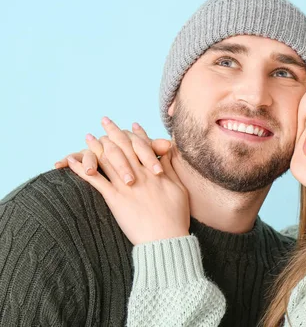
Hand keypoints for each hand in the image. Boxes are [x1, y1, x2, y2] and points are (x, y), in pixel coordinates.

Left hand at [66, 117, 189, 244]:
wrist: (165, 238)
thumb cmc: (176, 216)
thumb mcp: (179, 189)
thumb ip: (170, 169)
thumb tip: (168, 154)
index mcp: (155, 172)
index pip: (143, 147)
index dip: (137, 135)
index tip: (131, 125)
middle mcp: (140, 174)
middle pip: (124, 148)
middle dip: (114, 132)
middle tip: (105, 121)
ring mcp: (126, 185)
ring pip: (108, 160)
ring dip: (96, 146)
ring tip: (88, 137)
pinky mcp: (115, 199)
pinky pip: (96, 181)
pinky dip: (83, 170)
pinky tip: (74, 162)